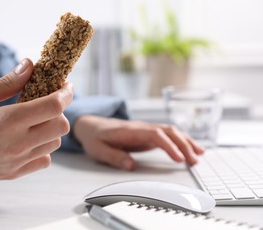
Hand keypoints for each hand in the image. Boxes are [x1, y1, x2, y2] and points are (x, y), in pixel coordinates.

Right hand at [0, 58, 72, 195]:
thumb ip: (6, 82)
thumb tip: (30, 64)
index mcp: (8, 121)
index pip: (54, 106)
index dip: (65, 93)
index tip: (65, 85)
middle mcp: (17, 144)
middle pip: (61, 126)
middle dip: (60, 110)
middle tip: (48, 100)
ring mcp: (17, 161)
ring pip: (54, 143)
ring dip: (51, 128)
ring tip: (35, 119)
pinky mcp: (14, 173)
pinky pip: (44, 160)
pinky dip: (42, 147)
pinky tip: (28, 138)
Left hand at [73, 115, 204, 170]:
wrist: (92, 126)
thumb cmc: (95, 137)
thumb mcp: (98, 149)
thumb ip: (113, 156)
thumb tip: (130, 165)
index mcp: (130, 130)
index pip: (155, 134)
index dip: (169, 145)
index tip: (179, 158)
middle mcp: (141, 127)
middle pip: (168, 131)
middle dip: (183, 144)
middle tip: (194, 161)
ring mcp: (146, 130)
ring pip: (171, 132)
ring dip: (185, 142)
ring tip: (199, 155)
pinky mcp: (148, 135)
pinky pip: (167, 136)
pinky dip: (180, 142)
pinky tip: (190, 149)